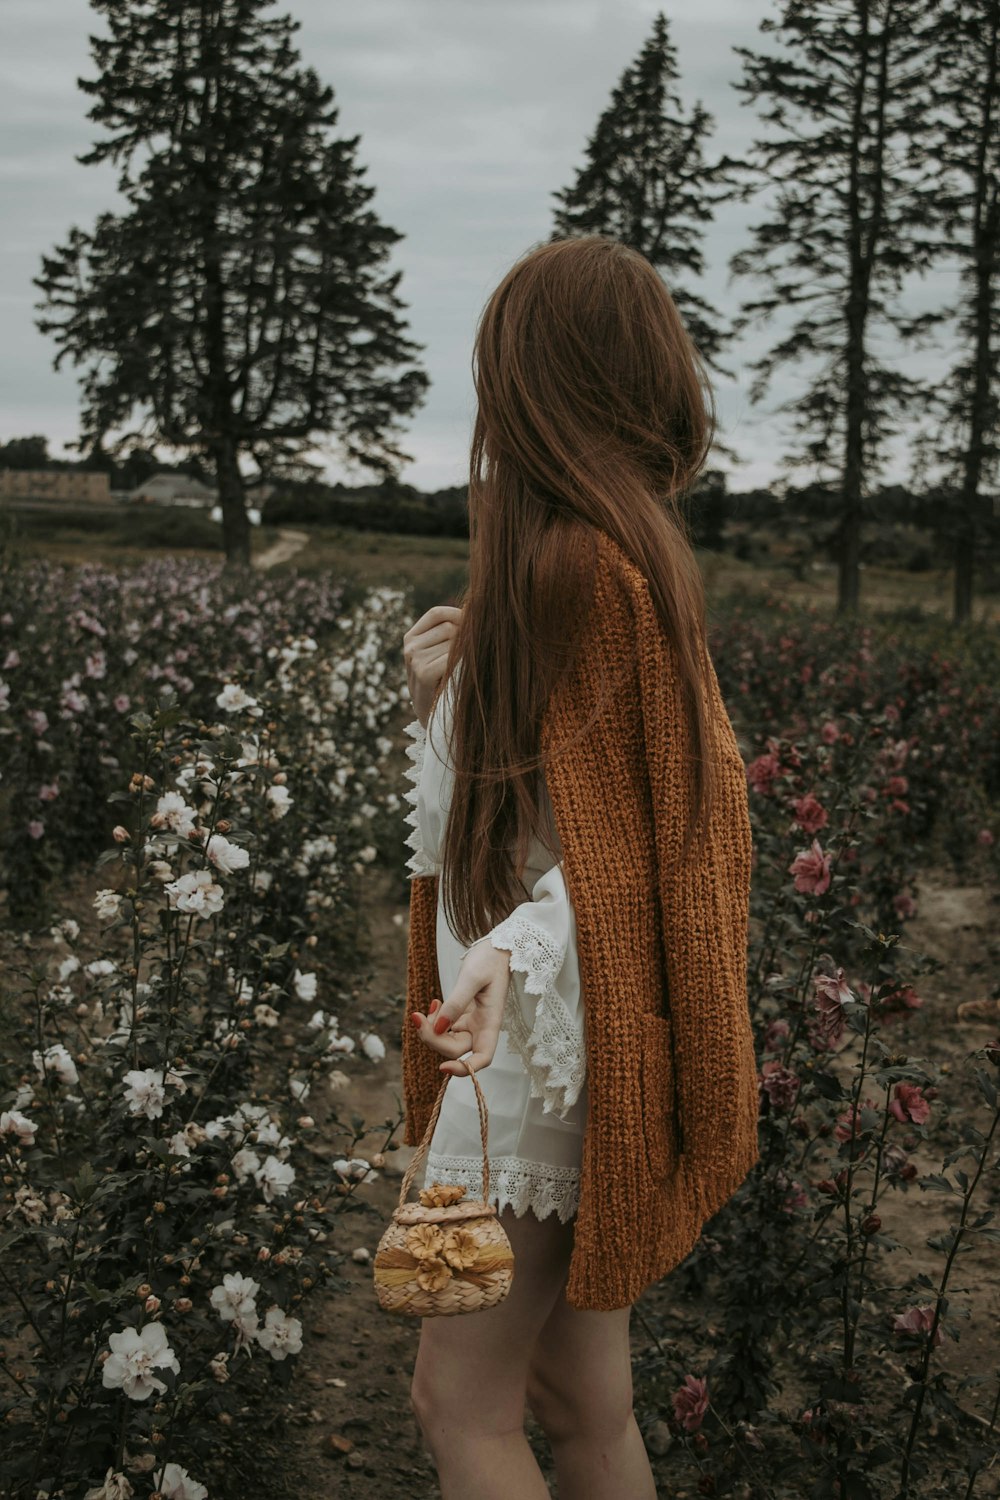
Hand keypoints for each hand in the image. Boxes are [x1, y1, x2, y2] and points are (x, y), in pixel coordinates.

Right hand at [403, 604, 461, 726]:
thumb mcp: (440, 654)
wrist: (433, 718)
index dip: (458, 616)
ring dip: (463, 657)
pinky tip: (458, 678)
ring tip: (459, 673)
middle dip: (464, 640)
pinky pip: (452, 658)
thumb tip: (475, 607)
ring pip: (453, 642)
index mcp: (411, 637)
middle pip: (449, 627)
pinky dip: (460, 666)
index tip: (472, 629)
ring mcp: (414, 659)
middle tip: (465, 662)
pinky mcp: (423, 672)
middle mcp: (410, 646)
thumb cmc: (443, 683)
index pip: (437, 613)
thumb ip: (451, 632)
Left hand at [410, 942, 510, 1075]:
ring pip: (447, 1040)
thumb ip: (455, 1003)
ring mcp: (472, 1023)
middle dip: (433, 1039)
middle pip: (456, 1050)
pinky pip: (445, 1028)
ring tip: (431, 1005)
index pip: (483, 1058)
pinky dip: (435, 1020)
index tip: (442, 1066)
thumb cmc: (490, 960)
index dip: (465, 1069)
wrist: (496, 949)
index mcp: (490, 1022)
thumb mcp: (472, 977)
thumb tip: (438, 1028)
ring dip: (431, 1029)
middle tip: (417, 1017)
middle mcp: (481, 1028)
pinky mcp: (463, 1016)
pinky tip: (435, 1004)